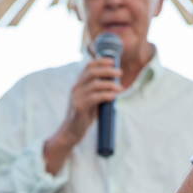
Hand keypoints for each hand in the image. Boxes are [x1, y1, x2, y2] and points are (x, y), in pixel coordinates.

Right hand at [43, 58, 122, 174]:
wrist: (72, 131)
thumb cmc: (84, 115)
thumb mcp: (92, 100)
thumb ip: (100, 91)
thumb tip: (116, 84)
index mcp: (78, 84)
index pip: (89, 66)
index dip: (101, 61)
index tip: (114, 61)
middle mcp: (76, 88)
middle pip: (93, 72)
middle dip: (108, 70)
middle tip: (120, 73)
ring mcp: (76, 97)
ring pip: (95, 84)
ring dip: (110, 84)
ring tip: (120, 88)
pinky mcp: (79, 107)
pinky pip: (94, 97)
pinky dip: (106, 95)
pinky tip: (113, 97)